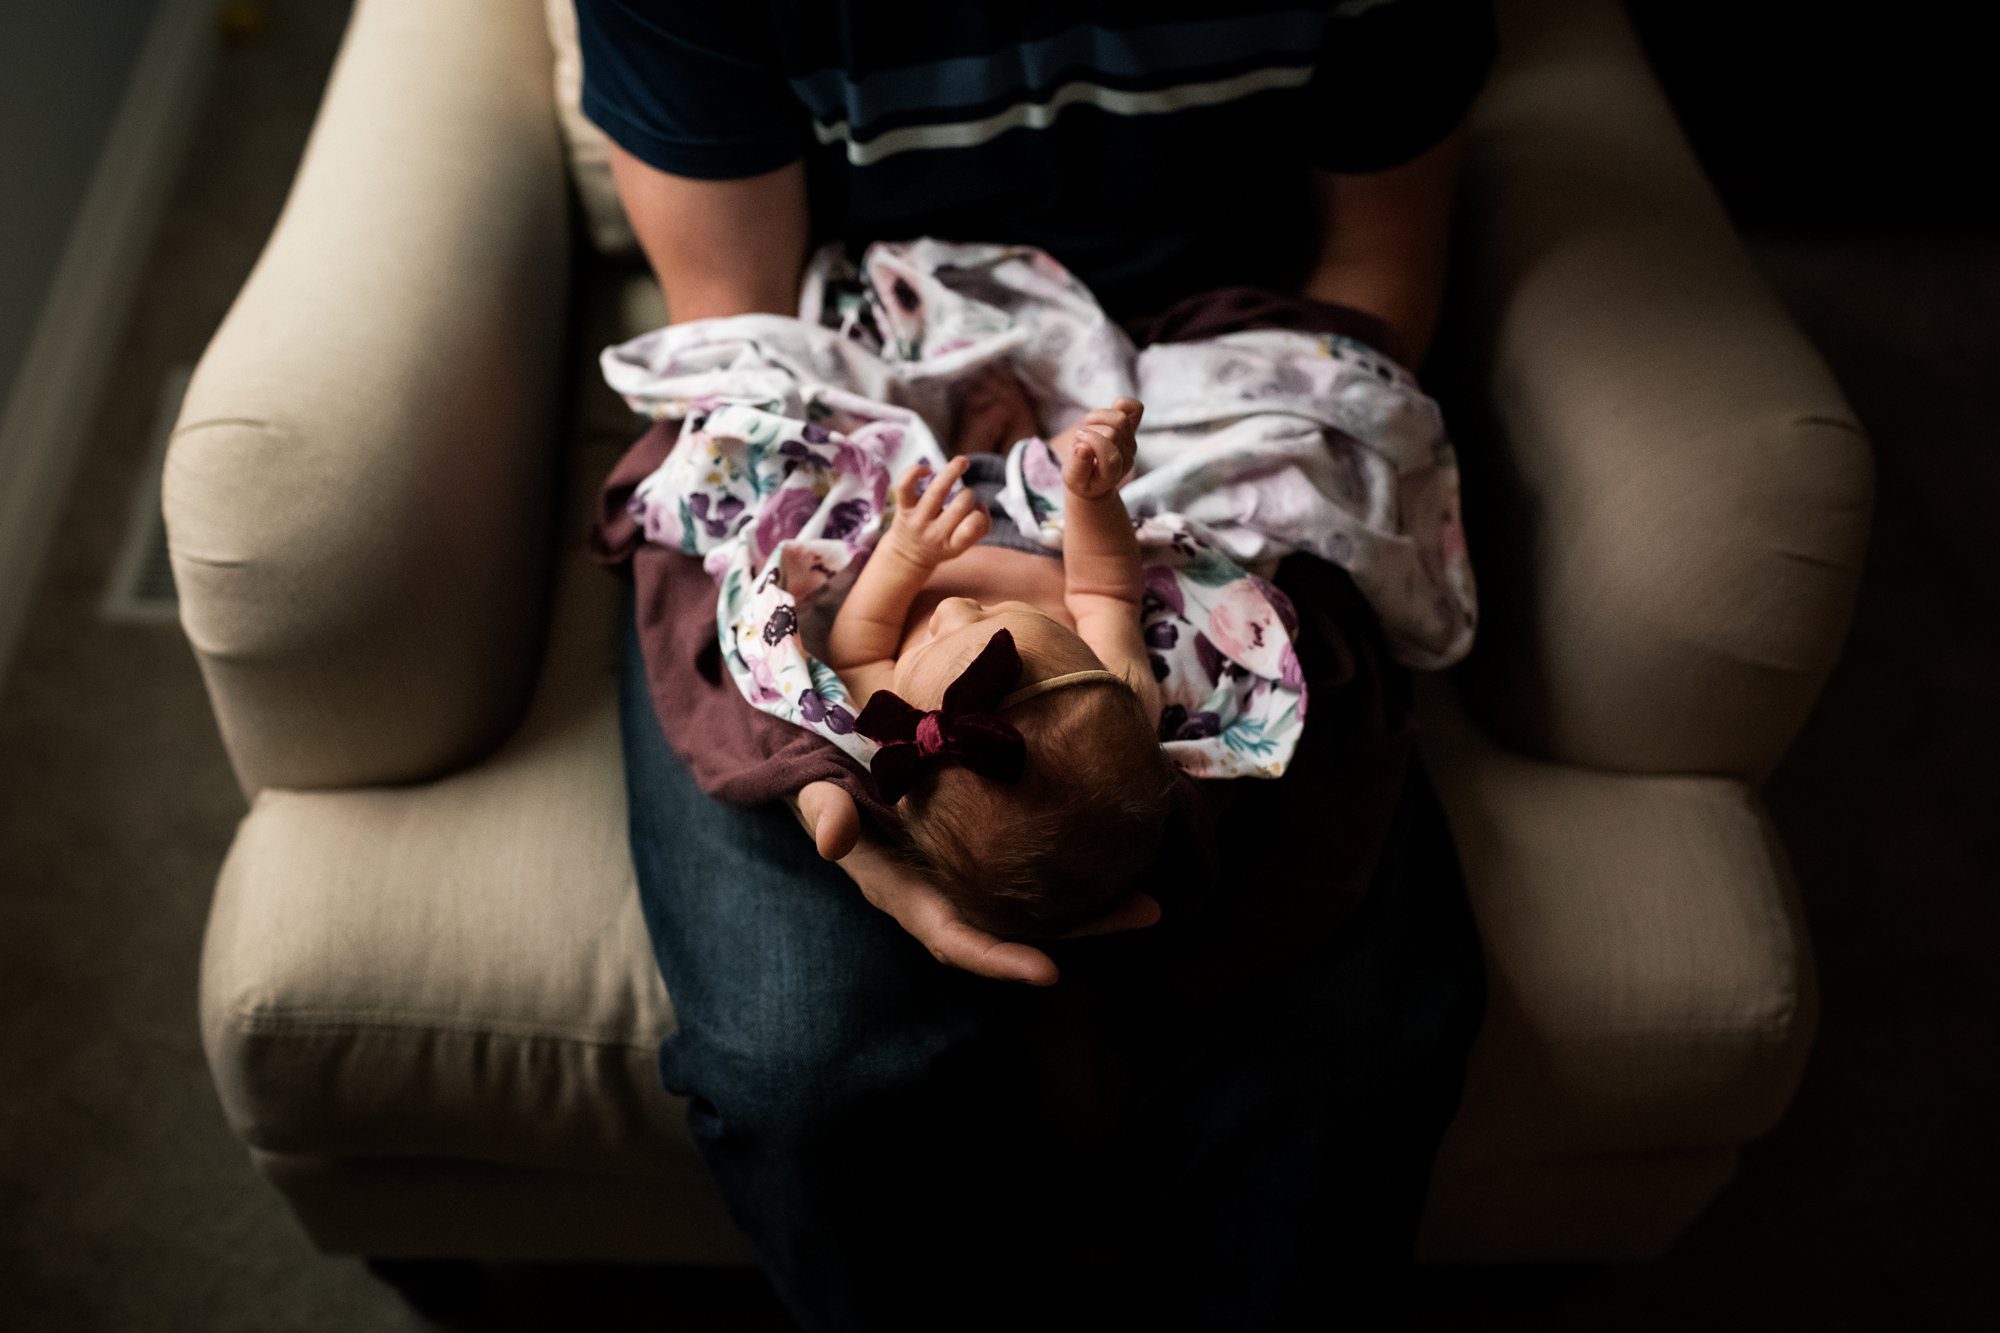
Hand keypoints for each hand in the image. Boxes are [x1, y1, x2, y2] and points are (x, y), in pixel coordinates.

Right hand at [792, 782, 1168, 983]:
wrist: (833, 768)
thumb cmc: (825, 783)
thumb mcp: (815, 790)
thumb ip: (822, 809)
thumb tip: (832, 839)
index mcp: (904, 893)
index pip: (953, 938)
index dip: (998, 958)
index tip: (1048, 972)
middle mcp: (946, 896)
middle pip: (1016, 930)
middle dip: (1078, 931)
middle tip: (1145, 912)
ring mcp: (971, 880)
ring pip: (1037, 904)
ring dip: (1093, 905)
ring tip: (1151, 896)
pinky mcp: (989, 854)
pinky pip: (1037, 870)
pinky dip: (1078, 867)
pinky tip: (1124, 847)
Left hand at [882, 455, 988, 571]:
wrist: (907, 555)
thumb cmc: (942, 545)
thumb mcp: (963, 547)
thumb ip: (981, 528)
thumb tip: (980, 504)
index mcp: (953, 546)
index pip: (973, 528)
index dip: (980, 515)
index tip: (976, 513)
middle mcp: (934, 534)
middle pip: (961, 505)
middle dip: (969, 495)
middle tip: (964, 498)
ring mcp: (918, 520)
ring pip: (938, 491)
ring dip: (953, 471)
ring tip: (962, 461)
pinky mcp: (903, 508)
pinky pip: (904, 486)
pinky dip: (915, 472)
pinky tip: (927, 471)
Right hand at [1053, 397, 1141, 499]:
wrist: (1093, 478)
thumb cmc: (1081, 478)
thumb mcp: (1073, 478)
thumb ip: (1078, 465)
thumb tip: (1082, 447)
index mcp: (1113, 475)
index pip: (1111, 457)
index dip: (1093, 444)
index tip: (1078, 444)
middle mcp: (1127, 458)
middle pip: (1113, 433)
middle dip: (1090, 431)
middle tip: (1080, 438)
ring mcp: (1131, 442)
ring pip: (1121, 419)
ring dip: (1098, 418)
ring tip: (1088, 427)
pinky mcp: (1132, 427)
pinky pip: (1136, 408)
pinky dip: (1120, 405)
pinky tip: (1103, 416)